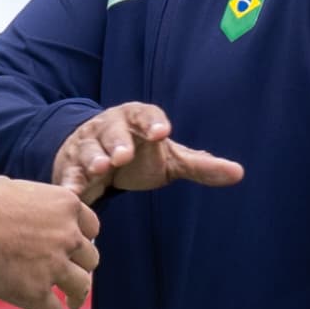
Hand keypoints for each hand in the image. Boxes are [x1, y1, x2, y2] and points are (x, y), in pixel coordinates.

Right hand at [0, 175, 103, 308]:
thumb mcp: (10, 186)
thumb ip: (26, 198)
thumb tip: (16, 197)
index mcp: (65, 205)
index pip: (92, 227)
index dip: (83, 240)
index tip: (76, 250)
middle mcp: (68, 236)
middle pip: (90, 258)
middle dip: (82, 267)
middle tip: (74, 275)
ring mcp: (55, 266)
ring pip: (81, 287)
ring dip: (76, 296)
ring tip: (71, 303)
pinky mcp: (37, 293)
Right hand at [53, 102, 244, 204]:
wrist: (96, 159)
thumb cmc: (140, 156)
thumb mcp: (170, 160)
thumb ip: (201, 166)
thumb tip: (240, 173)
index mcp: (137, 119)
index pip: (145, 114)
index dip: (153, 122)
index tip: (163, 132)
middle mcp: (110, 128)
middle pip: (113, 130)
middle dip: (118, 141)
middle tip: (123, 155)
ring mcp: (87, 146)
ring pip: (88, 149)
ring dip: (94, 157)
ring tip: (102, 167)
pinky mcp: (70, 169)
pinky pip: (69, 175)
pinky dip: (69, 183)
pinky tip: (72, 194)